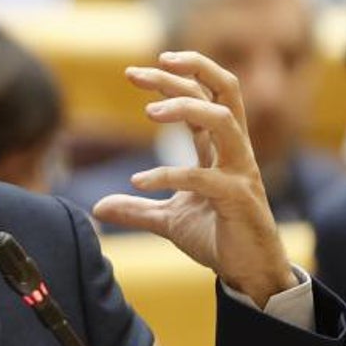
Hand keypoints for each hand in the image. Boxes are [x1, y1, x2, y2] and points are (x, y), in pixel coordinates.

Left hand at [93, 51, 296, 307]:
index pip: (204, 95)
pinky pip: (205, 177)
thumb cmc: (216, 238)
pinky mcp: (239, 198)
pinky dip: (170, 174)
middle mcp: (235, 150)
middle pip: (223, 91)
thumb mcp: (168, 220)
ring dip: (186, 108)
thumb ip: (136, 208)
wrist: (247, 274)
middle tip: (139, 72)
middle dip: (187, 71)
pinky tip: (139, 182)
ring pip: (223, 120)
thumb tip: (98, 208)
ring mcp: (240, 172)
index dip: (173, 78)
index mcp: (220, 147)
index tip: (134, 73)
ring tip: (150, 111)